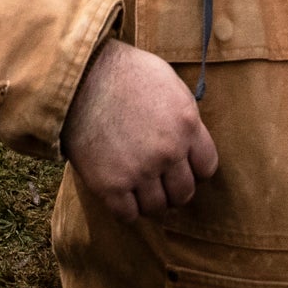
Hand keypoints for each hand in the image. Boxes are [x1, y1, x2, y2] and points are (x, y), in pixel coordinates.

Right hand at [62, 37, 218, 220]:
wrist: (79, 76)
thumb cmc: (124, 72)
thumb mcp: (169, 83)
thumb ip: (185, 117)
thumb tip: (191, 141)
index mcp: (187, 125)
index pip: (207, 167)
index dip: (195, 168)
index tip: (182, 165)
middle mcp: (168, 153)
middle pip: (184, 193)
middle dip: (174, 188)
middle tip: (160, 180)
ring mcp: (139, 171)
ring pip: (158, 207)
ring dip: (151, 201)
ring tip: (139, 188)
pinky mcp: (110, 185)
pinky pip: (128, 215)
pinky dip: (127, 209)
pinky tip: (121, 194)